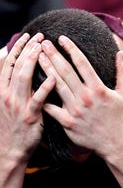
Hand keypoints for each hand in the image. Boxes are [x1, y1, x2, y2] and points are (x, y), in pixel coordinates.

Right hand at [0, 33, 55, 161]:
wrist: (10, 151)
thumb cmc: (15, 126)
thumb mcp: (11, 103)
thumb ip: (18, 87)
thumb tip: (26, 69)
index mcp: (4, 91)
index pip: (10, 64)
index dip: (19, 49)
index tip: (29, 36)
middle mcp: (8, 95)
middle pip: (17, 66)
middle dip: (28, 49)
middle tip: (40, 36)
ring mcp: (17, 105)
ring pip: (23, 78)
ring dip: (33, 62)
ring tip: (43, 49)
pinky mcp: (29, 116)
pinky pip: (37, 100)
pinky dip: (44, 88)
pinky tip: (52, 78)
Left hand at [39, 36, 122, 157]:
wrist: (114, 141)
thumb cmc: (120, 116)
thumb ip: (122, 72)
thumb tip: (120, 54)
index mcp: (98, 88)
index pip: (82, 63)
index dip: (71, 49)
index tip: (62, 38)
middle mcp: (85, 97)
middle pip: (66, 71)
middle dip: (53, 55)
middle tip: (43, 43)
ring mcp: (75, 110)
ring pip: (56, 85)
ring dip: (46, 70)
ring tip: (37, 58)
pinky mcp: (67, 122)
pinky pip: (51, 108)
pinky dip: (42, 98)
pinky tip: (34, 86)